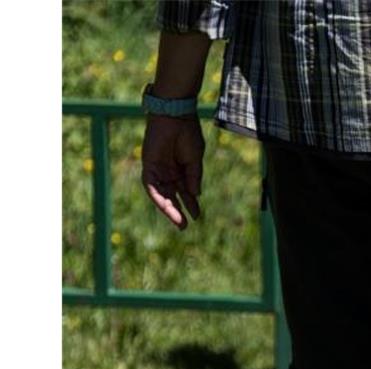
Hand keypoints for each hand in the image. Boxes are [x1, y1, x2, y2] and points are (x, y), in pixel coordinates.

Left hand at [141, 115, 204, 229]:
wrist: (175, 115)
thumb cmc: (187, 133)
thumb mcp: (195, 159)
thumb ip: (193, 176)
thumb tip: (195, 194)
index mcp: (181, 169)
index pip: (185, 191)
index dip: (191, 204)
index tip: (197, 216)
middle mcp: (168, 171)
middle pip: (172, 196)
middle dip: (178, 211)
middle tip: (184, 226)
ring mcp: (158, 169)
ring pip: (162, 194)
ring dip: (169, 209)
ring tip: (178, 221)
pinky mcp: (149, 165)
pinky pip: (151, 186)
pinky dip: (158, 197)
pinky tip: (166, 207)